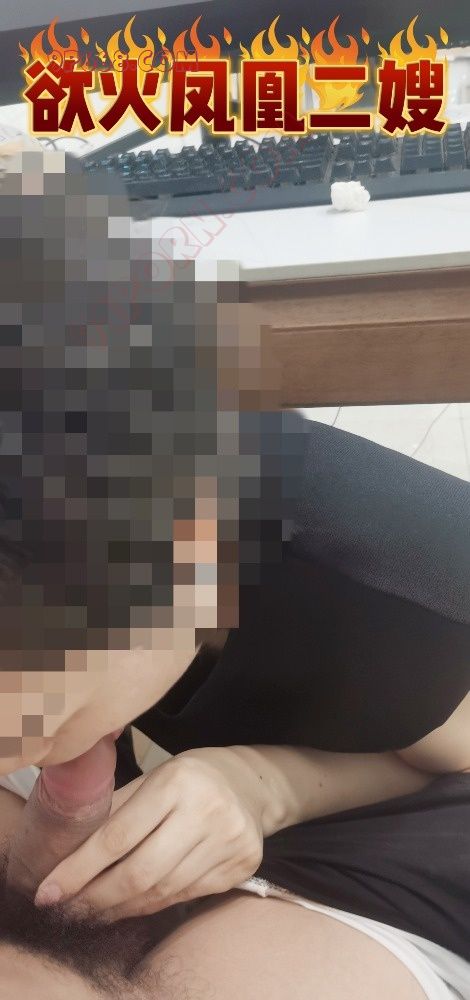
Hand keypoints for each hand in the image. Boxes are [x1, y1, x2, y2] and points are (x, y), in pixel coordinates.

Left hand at [35, 747, 266, 921]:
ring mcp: (229, 840)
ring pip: (162, 892)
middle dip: (96, 898)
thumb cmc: (189, 778)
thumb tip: (66, 851)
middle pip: (140, 872)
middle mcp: (207, 810)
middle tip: (68, 911)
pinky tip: (131, 906)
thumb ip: (115, 809)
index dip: (79, 869)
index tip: (49, 891)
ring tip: (94, 912)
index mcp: (177, 781)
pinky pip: (185, 896)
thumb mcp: (152, 777)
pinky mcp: (241, 865)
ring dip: (121, 908)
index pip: (118, 836)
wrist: (249, 783)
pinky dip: (152, 906)